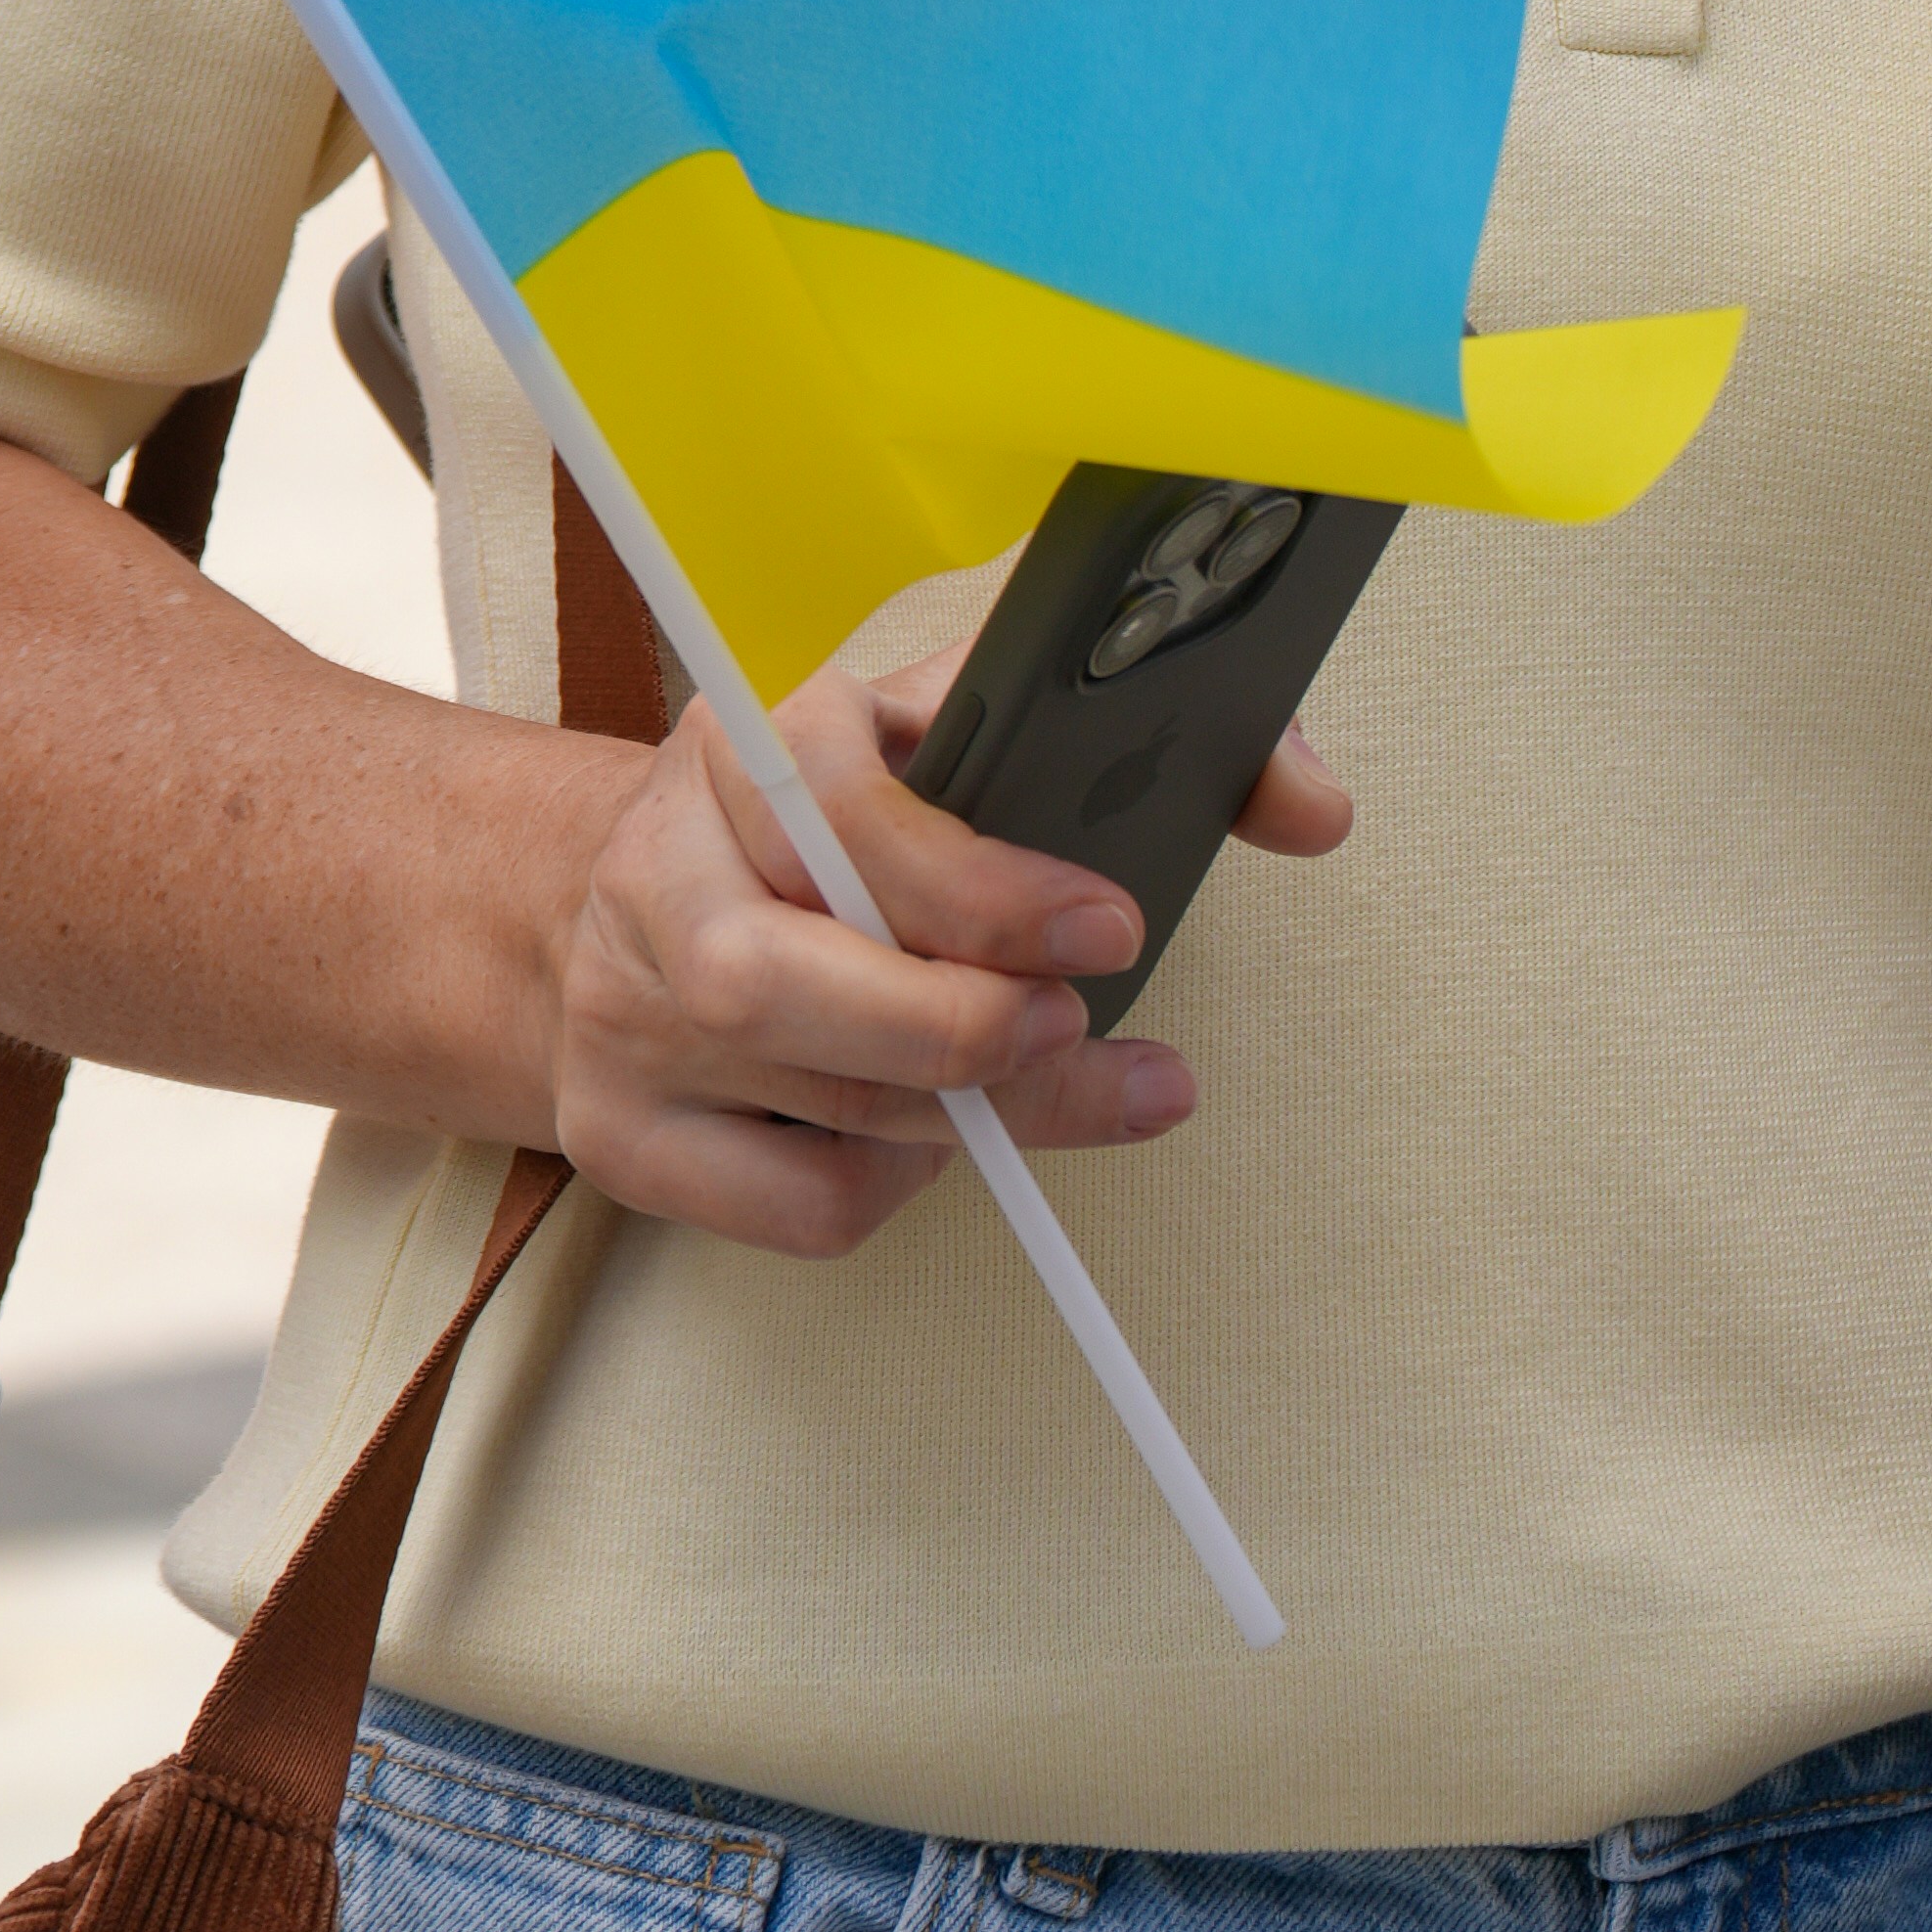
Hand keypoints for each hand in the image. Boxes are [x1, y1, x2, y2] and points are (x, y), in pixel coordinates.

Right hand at [542, 643, 1346, 1262]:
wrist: (628, 890)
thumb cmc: (834, 810)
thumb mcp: (954, 728)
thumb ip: (1130, 741)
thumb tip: (1310, 804)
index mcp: (749, 738)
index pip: (844, 813)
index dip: (985, 888)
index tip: (1111, 926)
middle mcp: (663, 870)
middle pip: (787, 980)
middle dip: (961, 1025)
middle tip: (1074, 1026)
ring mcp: (623, 1011)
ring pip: (815, 1097)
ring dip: (967, 1112)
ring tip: (1059, 1076)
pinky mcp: (621, 1136)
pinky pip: (794, 1204)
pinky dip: (894, 1185)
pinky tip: (935, 1134)